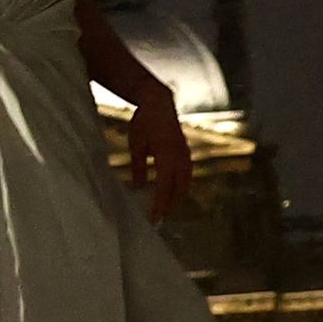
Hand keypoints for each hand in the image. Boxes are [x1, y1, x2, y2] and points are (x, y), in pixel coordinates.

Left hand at [127, 101, 193, 219]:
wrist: (159, 103)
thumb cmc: (144, 122)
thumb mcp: (136, 145)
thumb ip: (138, 167)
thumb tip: (138, 188)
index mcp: (167, 156)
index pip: (165, 188)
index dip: (160, 205)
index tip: (154, 219)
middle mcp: (180, 157)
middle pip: (178, 189)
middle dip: (170, 205)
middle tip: (158, 219)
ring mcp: (185, 154)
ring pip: (185, 183)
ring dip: (176, 197)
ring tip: (166, 209)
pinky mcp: (186, 152)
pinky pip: (186, 175)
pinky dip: (181, 186)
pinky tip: (173, 192)